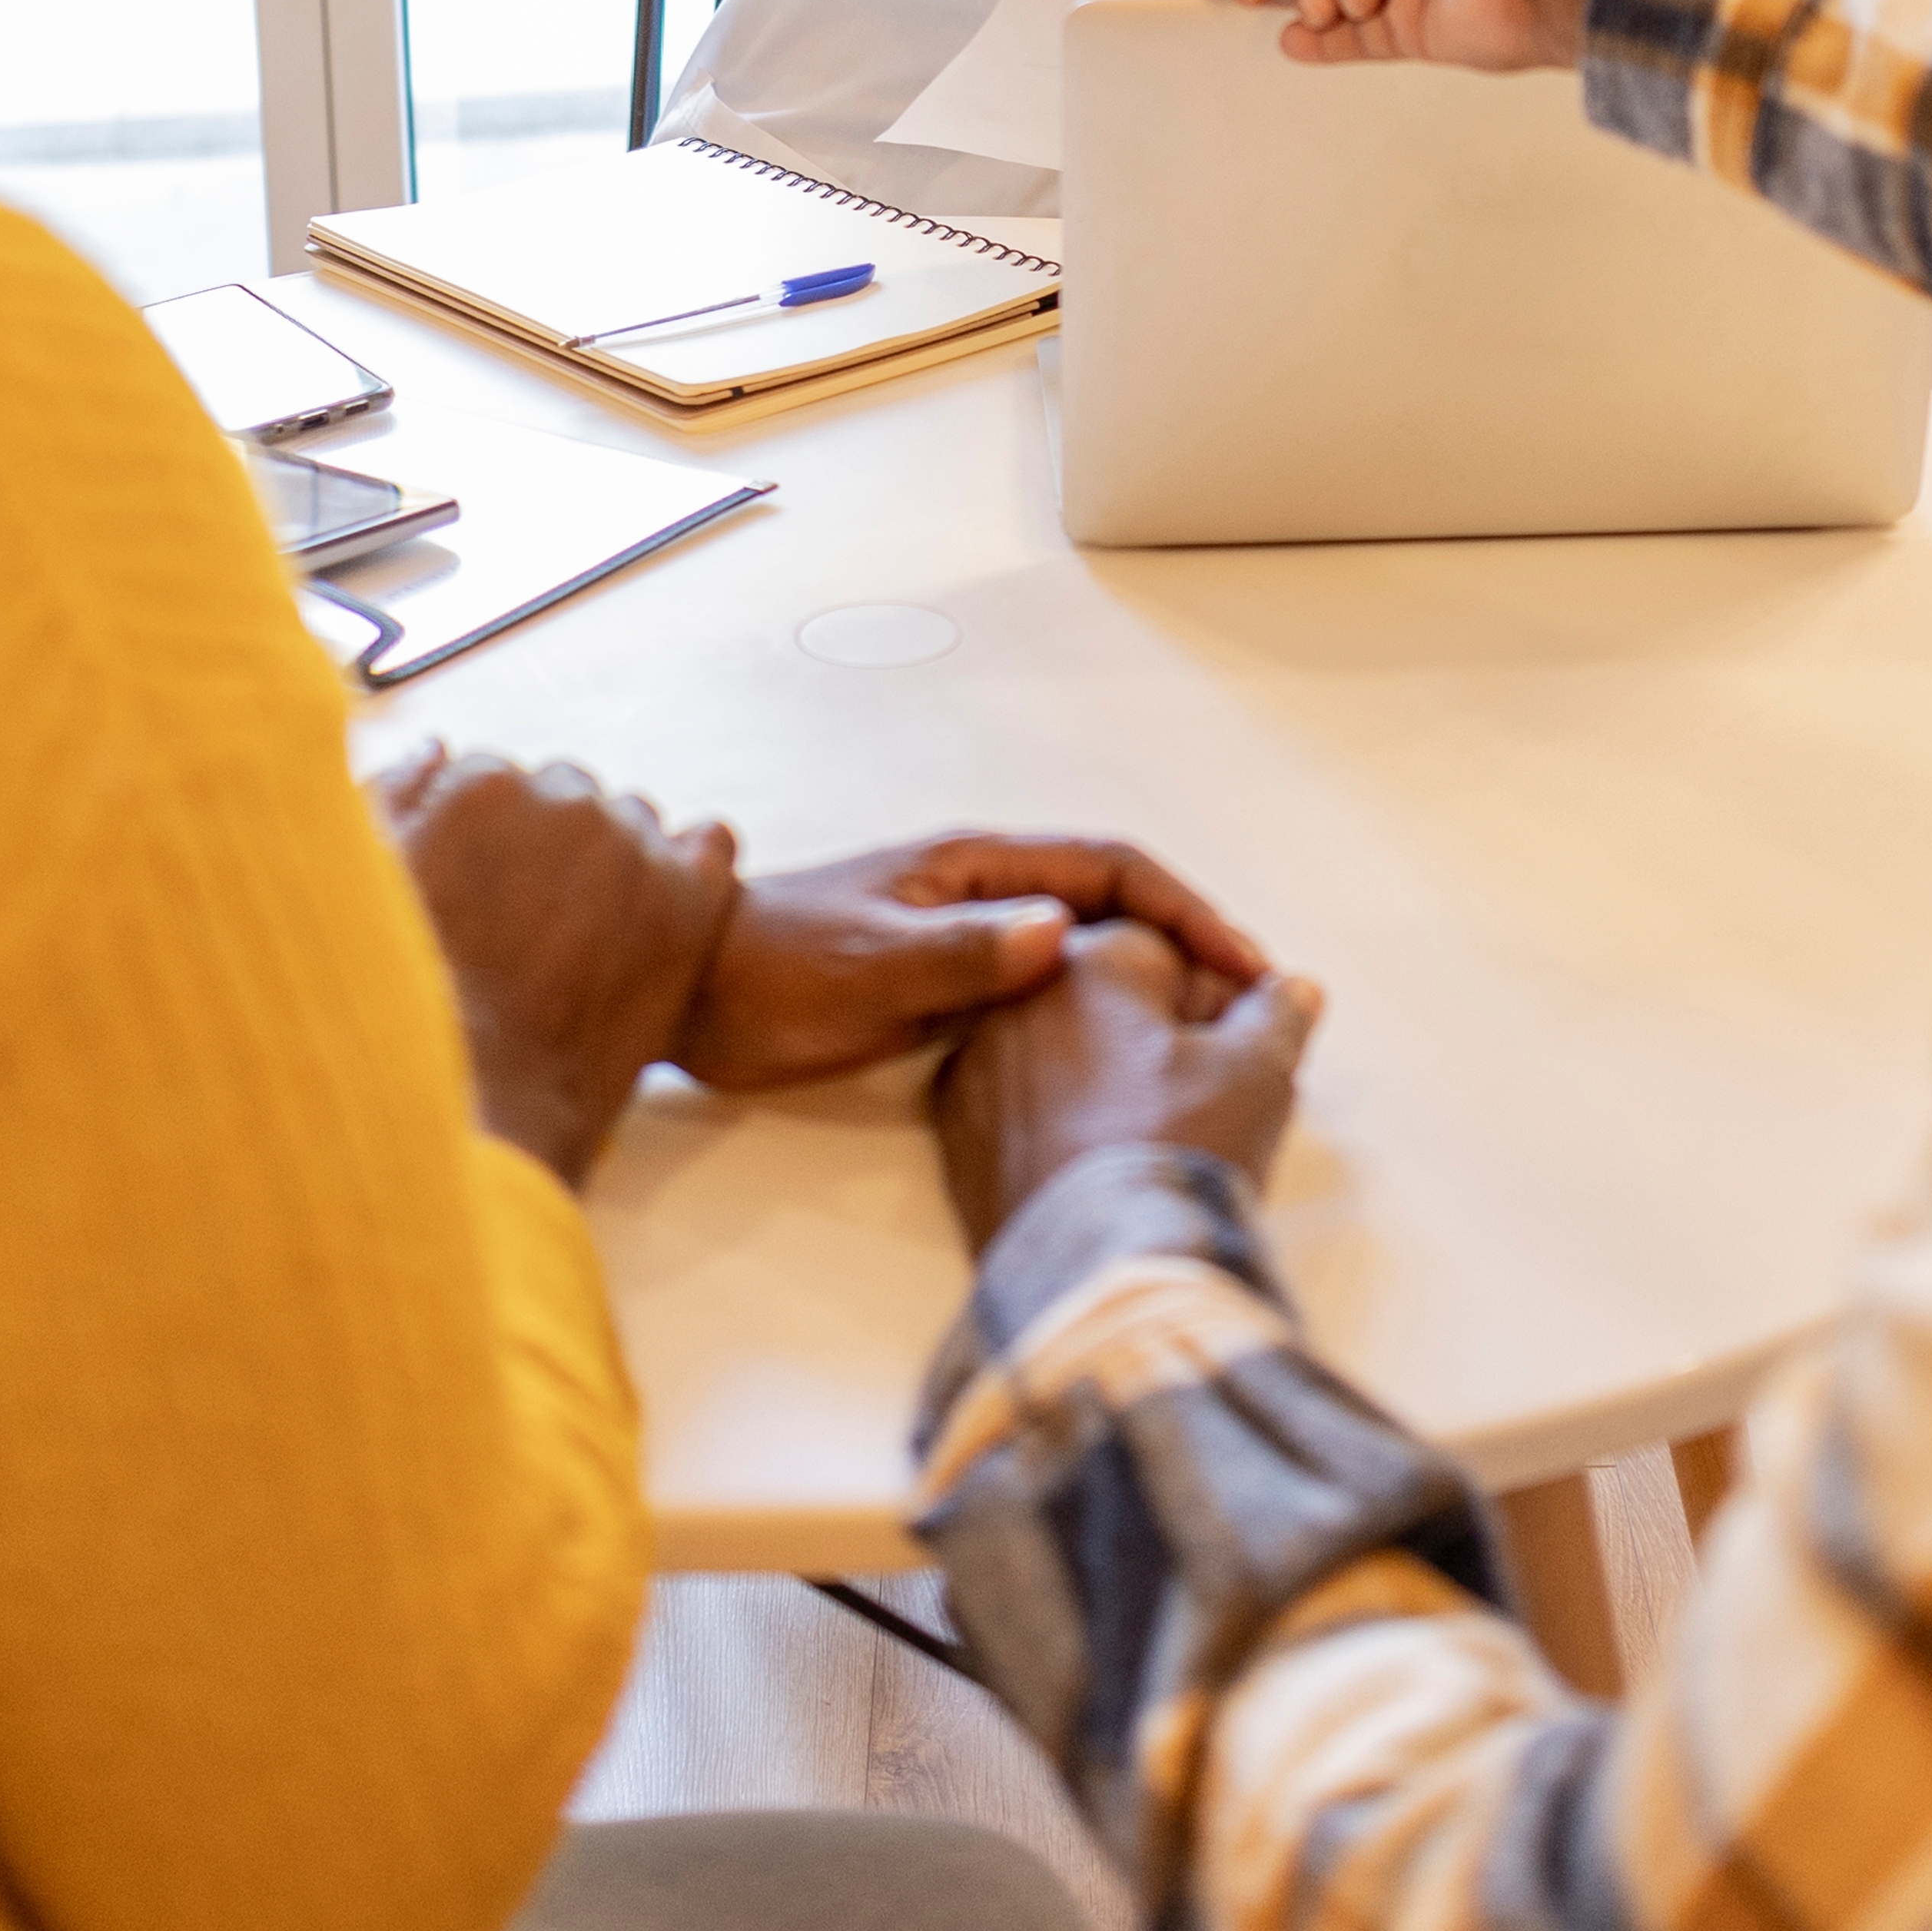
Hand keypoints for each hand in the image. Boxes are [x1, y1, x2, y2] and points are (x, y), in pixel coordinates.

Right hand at [380, 746, 740, 1186]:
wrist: (493, 1105)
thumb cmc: (417, 1006)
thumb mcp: (372, 889)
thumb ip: (396, 800)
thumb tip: (437, 750)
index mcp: (480, 787)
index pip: (493, 778)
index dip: (486, 840)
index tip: (484, 891)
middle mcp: (563, 801)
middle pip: (564, 795)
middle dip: (548, 843)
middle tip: (528, 923)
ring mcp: (634, 848)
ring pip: (633, 819)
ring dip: (615, 858)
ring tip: (586, 937)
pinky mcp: (692, 898)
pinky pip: (711, 842)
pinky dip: (692, 867)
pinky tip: (663, 912)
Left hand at [677, 830, 1270, 1089]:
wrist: (684, 993)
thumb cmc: (765, 967)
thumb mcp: (869, 962)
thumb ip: (963, 951)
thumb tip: (1061, 933)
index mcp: (974, 868)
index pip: (1111, 868)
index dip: (1184, 908)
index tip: (1239, 962)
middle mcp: (981, 896)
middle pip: (1113, 905)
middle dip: (1188, 945)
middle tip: (1247, 1008)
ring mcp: (965, 943)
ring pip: (1086, 953)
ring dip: (1150, 984)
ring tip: (1206, 1037)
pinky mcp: (946, 994)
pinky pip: (1046, 996)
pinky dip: (1098, 1018)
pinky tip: (1118, 1062)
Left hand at [931, 920, 1323, 1251]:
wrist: (1093, 1274)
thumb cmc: (1178, 1154)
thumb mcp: (1257, 1071)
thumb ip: (1277, 1014)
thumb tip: (1287, 991)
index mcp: (1088, 958)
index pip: (1173, 947)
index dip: (1225, 997)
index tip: (1256, 1043)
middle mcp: (1017, 996)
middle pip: (1114, 994)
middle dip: (1170, 1030)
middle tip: (1221, 1090)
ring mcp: (978, 1066)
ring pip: (1068, 1046)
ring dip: (1118, 1071)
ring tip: (1170, 1130)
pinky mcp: (961, 1132)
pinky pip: (1029, 1100)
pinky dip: (1069, 1115)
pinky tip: (1110, 1158)